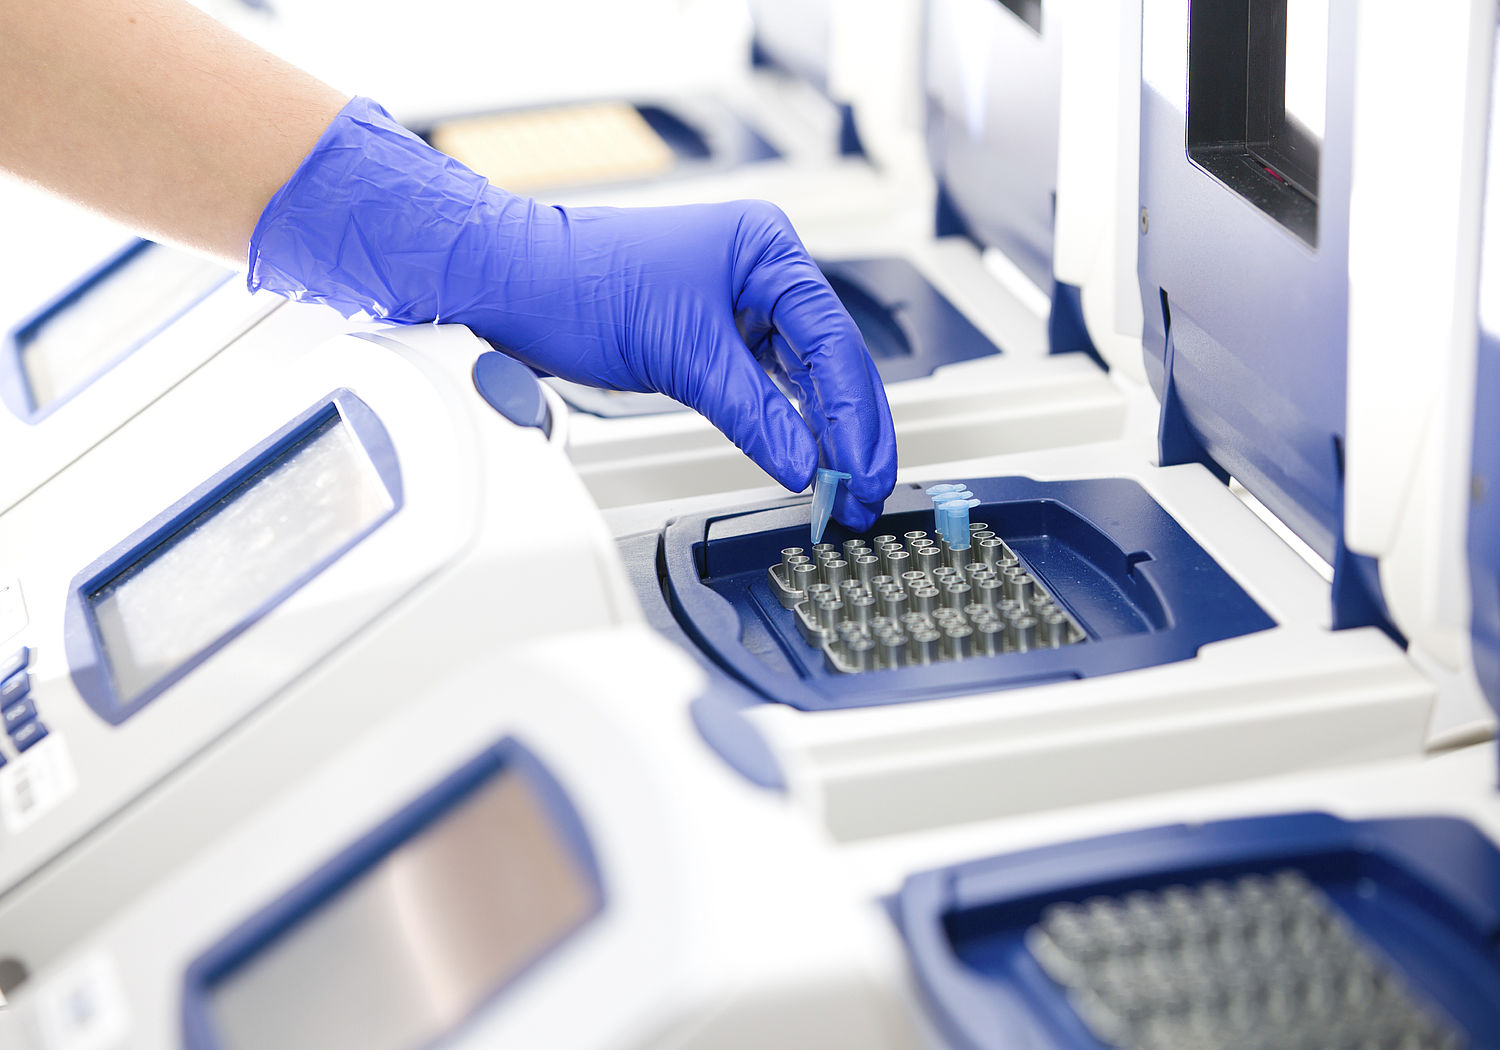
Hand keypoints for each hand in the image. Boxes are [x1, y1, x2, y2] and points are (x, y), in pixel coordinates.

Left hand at [250, 98, 896, 528]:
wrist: (512, 285)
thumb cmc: (580, 282)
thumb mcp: (681, 353)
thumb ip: (753, 412)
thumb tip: (804, 462)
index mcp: (767, 249)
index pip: (834, 340)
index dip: (856, 413)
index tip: (864, 467)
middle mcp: (760, 272)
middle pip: (831, 361)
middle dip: (851, 430)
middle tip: (866, 488)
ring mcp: (738, 305)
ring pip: (803, 379)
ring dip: (823, 433)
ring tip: (843, 485)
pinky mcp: (712, 337)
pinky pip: (767, 386)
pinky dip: (786, 425)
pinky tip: (804, 458)